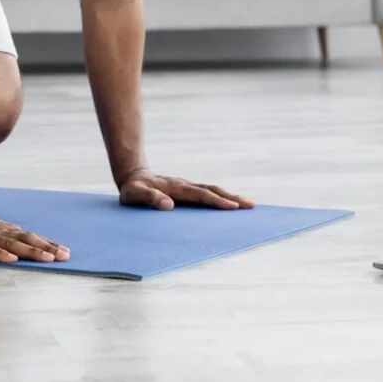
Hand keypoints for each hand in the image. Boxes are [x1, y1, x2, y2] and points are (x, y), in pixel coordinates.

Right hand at [0, 209, 70, 263]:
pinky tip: (12, 260)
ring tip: (48, 258)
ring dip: (31, 251)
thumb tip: (23, 243)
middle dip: (47, 247)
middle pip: (26, 238)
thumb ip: (3, 235)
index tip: (65, 250)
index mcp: (1, 228)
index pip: (29, 235)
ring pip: (12, 244)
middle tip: (65, 256)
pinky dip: (0, 254)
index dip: (47, 242)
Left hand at [118, 169, 254, 210]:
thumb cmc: (132, 189)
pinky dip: (221, 197)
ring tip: (248, 204)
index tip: (232, 206)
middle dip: (232, 197)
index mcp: (176, 188)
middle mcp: (185, 185)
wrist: (132, 175)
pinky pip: (207, 193)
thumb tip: (169, 205)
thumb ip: (149, 198)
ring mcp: (187, 186)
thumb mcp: (134, 194)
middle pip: (212, 190)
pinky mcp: (187, 190)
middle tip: (250, 205)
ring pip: (212, 190)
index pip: (200, 195)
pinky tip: (230, 203)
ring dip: (230, 196)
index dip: (216, 201)